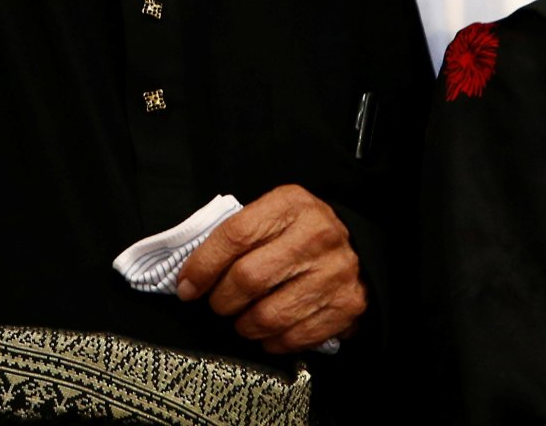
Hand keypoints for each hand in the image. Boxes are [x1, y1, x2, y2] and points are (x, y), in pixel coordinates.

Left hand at [175, 185, 364, 355]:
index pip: (235, 235)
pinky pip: (293, 337)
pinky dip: (272, 340)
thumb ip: (236, 235)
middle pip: (248, 278)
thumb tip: (188, 274)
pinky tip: (268, 331)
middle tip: (217, 304)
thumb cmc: (300, 233)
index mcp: (291, 205)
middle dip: (221, 300)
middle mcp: (316, 236)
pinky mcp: (346, 306)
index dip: (203, 266)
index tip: (186, 286)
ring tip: (242, 318)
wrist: (359, 248)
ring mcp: (334, 273)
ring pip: (268, 315)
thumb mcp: (272, 215)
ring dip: (244, 325)